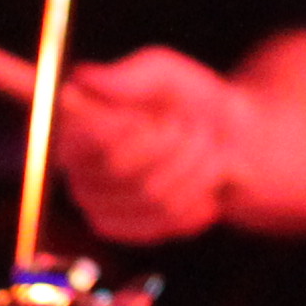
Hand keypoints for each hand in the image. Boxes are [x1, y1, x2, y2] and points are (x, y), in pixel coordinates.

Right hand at [55, 46, 260, 243]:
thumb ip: (130, 76)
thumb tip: (84, 78)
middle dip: (171, 144)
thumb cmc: (189, 102)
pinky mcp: (125, 229)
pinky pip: (164, 220)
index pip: (71, 136)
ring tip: (204, 151)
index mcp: (77, 126)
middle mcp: (78, 169)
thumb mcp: (166, 76)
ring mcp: (98, 205)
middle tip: (191, 126)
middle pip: (119, 169)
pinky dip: (195, 197)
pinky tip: (201, 184)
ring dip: (193, 168)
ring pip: (151, 195)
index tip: (145, 120)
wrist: (234, 145)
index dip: (112, 131)